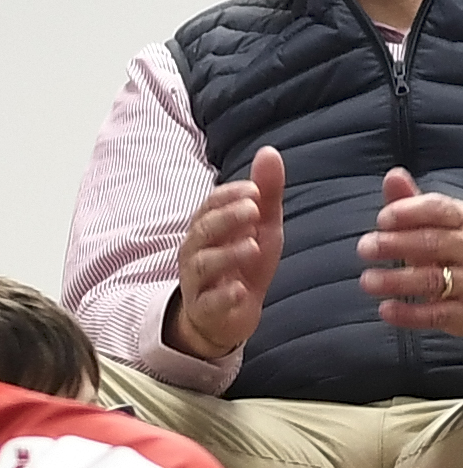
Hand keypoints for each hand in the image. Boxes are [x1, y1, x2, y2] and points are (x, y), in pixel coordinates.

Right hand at [169, 149, 283, 361]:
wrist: (226, 316)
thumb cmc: (243, 264)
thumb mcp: (261, 228)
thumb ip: (266, 193)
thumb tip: (270, 151)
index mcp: (207, 228)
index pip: (209, 205)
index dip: (228, 196)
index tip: (253, 190)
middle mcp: (196, 250)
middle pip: (202, 230)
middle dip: (226, 218)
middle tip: (253, 210)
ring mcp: (198, 281)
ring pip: (204, 264)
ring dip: (228, 254)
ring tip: (253, 247)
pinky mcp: (206, 309)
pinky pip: (210, 302)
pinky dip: (225, 296)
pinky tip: (242, 291)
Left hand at [358, 166, 462, 326]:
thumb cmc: (450, 254)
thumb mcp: (435, 229)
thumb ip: (412, 206)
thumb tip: (394, 176)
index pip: (441, 210)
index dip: (409, 212)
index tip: (382, 220)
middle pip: (435, 243)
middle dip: (395, 245)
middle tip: (364, 248)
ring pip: (436, 279)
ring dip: (397, 281)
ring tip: (367, 281)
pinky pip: (441, 315)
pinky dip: (412, 314)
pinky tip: (387, 310)